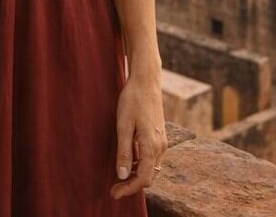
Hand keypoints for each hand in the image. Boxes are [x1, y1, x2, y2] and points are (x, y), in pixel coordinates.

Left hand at [110, 73, 166, 198]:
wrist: (146, 81)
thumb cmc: (132, 100)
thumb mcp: (123, 126)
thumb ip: (123, 152)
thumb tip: (121, 175)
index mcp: (151, 146)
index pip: (143, 178)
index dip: (129, 189)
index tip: (114, 193)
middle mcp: (160, 146)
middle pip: (149, 176)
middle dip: (132, 185)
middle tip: (114, 187)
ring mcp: (162, 141)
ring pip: (151, 168)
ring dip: (136, 175)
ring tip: (118, 176)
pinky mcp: (159, 136)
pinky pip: (152, 158)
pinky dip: (141, 165)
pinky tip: (128, 161)